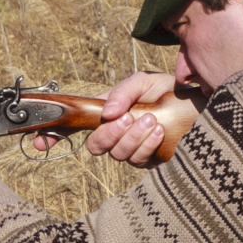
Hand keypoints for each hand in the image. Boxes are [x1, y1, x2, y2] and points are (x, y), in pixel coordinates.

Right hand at [33, 71, 179, 166]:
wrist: (200, 107)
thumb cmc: (169, 92)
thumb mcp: (144, 82)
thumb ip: (123, 91)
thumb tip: (107, 111)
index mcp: (109, 114)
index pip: (75, 126)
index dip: (55, 134)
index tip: (41, 140)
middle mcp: (117, 134)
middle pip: (96, 146)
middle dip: (109, 133)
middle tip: (127, 117)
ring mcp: (133, 150)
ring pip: (117, 154)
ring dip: (132, 136)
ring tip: (152, 118)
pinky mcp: (149, 161)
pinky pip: (138, 160)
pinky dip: (146, 144)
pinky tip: (158, 131)